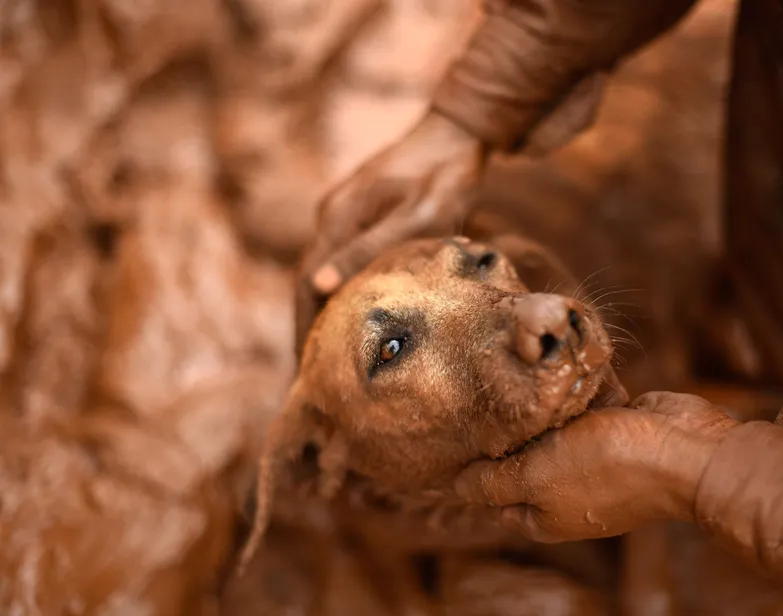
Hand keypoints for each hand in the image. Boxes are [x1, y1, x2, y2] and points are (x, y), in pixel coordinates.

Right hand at [296, 111, 486, 348]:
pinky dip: (339, 290)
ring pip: (322, 271)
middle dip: (307, 327)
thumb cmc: (444, 175)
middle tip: (311, 375)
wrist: (459, 130)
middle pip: (307, 281)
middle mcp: (332, 214)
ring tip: (328, 356)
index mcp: (338, 217)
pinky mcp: (361, 211)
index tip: (304, 369)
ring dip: (321, 311)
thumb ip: (368, 249)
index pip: (306, 284)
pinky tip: (352, 314)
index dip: (303, 328)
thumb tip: (318, 287)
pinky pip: (340, 258)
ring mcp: (344, 211)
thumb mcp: (415, 217)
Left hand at [453, 392, 737, 542]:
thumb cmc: (607, 466)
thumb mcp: (535, 477)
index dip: (474, 469)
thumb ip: (494, 482)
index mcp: (545, 515)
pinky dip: (576, 391)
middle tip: (485, 393)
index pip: (493, 497)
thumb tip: (455, 487)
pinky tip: (562, 367)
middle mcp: (567, 490)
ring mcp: (594, 459)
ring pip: (553, 429)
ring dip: (542, 405)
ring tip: (519, 373)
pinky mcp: (616, 428)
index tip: (458, 432)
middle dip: (509, 429)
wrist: (684, 450)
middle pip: (522, 459)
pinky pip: (584, 407)